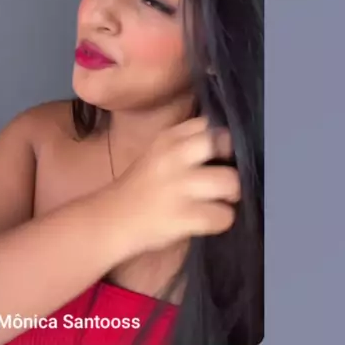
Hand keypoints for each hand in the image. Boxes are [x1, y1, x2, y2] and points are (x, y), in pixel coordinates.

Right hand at [111, 117, 239, 254]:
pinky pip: (223, 216)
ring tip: (219, 200)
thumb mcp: (158, 153)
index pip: (208, 125)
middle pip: (221, 143)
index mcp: (167, 138)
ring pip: (230, 182)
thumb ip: (186, 143)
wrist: (112, 219)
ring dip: (231, 194)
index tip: (218, 154)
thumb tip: (226, 142)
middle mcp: (173, 157)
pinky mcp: (184, 217)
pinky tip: (208, 219)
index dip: (220, 139)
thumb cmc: (142, 186)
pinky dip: (221, 220)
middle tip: (224, 177)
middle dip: (231, 161)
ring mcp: (179, 187)